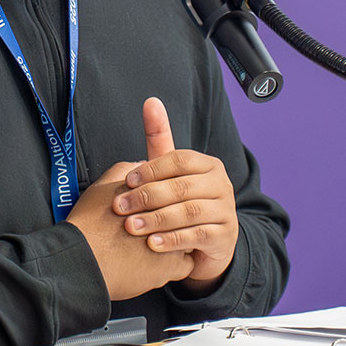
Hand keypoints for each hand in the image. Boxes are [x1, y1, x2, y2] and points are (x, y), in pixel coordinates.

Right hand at [66, 161, 192, 299]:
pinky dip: (174, 268)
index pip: (177, 193)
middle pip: (186, 215)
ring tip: (156, 249)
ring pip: (188, 240)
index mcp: (153, 194)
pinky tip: (158, 266)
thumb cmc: (89, 227)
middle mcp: (167, 214)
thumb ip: (124, 171)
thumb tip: (139, 165)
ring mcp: (173, 239)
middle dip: (175, 222)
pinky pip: (186, 265)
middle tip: (158, 229)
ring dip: (176, 244)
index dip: (167, 202)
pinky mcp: (172, 265)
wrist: (84, 259)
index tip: (158, 210)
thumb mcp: (102, 187)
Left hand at [113, 98, 238, 289]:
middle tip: (119, 207)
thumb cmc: (183, 201)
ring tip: (131, 227)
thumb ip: (160, 138)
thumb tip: (151, 101)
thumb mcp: (171, 172)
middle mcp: (222, 185)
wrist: (208, 242)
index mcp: (208, 164)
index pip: (179, 160)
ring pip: (188, 212)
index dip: (151, 170)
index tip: (125, 181)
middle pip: (181, 187)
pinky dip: (173, 240)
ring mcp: (226, 211)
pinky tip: (152, 244)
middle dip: (146, 197)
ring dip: (156, 220)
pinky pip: (197, 236)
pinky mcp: (225, 237)